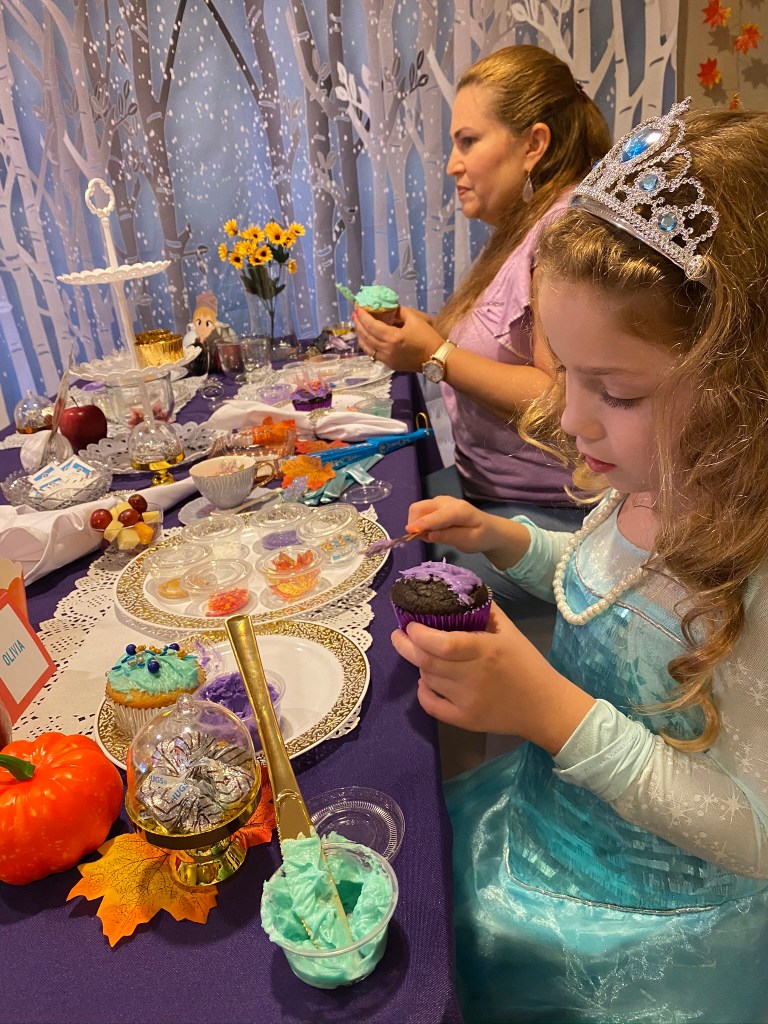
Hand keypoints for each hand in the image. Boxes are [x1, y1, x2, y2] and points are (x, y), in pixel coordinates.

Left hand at [354, 306, 443, 372]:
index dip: (363, 316)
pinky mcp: (389, 365)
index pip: (371, 325)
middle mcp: (386, 349)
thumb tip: (388, 308)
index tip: (357, 307)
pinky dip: (366, 344)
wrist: (436, 358)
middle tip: (355, 314)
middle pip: (366, 336)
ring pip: (367, 347)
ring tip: (357, 325)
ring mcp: (386, 359)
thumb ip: (399, 312)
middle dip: (358, 324)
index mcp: (393, 337)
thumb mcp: (415, 319)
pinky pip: (372, 354)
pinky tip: (365, 337)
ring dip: (360, 335)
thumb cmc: (427, 337)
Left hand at [391, 605, 594, 752]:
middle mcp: (474, 676)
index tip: (410, 624)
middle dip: (405, 646)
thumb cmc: (527, 664)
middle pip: (427, 662)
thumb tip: (458, 592)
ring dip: (420, 665)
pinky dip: (422, 691)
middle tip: (399, 635)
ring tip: (423, 655)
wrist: (545, 706)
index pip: (443, 643)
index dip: (419, 634)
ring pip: (428, 680)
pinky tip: (425, 681)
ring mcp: (468, 701)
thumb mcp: (510, 632)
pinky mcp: (465, 721)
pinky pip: (431, 706)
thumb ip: (484, 610)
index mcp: (486, 650)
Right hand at [406, 495, 530, 568]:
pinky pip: (422, 512)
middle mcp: (446, 502)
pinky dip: (421, 523)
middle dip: (414, 523)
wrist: (490, 530)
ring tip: (430, 537)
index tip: (409, 533)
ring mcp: (441, 502)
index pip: (435, 516)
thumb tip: (429, 534)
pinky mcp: (437, 505)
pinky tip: (433, 531)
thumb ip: (448, 537)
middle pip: (419, 508)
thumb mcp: (468, 541)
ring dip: (417, 523)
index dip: (421, 524)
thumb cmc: (481, 537)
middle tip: (423, 539)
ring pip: (418, 509)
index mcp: (458, 510)